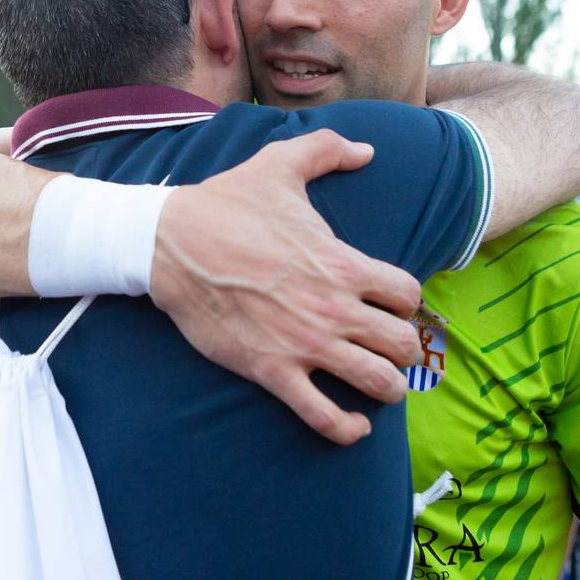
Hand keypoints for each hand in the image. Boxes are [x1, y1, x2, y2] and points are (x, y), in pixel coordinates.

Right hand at [149, 129, 422, 445]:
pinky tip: (353, 425)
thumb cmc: (226, 204)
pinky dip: (346, 429)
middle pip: (402, 344)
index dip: (406, 303)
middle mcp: (333, 308)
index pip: (408, 295)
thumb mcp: (278, 164)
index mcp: (343, 264)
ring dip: (387, 389)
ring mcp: (305, 344)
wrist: (170, 244)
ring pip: (377, 383)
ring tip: (380, 386)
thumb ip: (326, 150)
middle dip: (403, 350)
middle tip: (388, 348)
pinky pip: (324, 417)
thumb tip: (365, 150)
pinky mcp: (272, 371)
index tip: (391, 306)